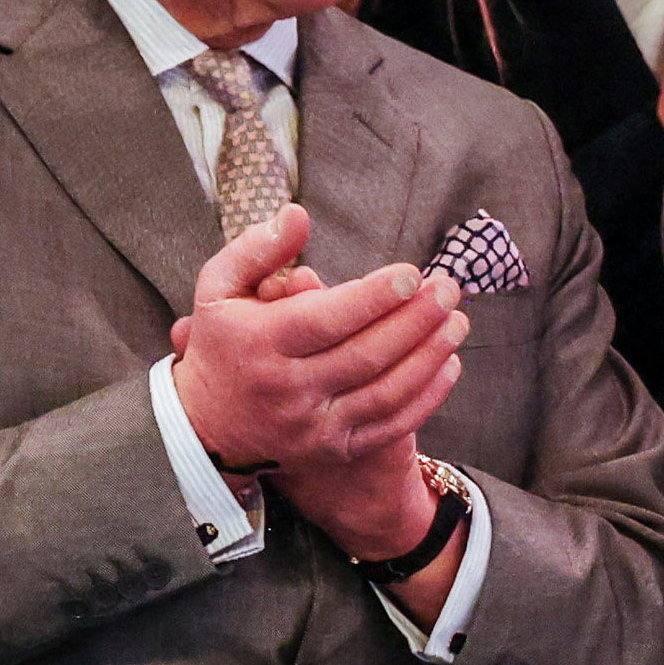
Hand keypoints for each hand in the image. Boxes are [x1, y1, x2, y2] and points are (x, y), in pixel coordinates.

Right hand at [170, 204, 462, 485]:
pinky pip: (389, 426)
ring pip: (384, 392)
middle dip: (415, 320)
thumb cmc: (221, 343)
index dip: (374, 298)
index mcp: (260, 343)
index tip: (412, 274)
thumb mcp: (218, 288)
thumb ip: (257, 248)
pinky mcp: (332, 450)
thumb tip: (298, 214)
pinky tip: (448, 365)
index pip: (326, 319)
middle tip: (448, 289)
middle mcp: (287, 389)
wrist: (206, 427)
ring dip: (429, 356)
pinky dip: (426, 397)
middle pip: (365, 355)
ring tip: (457, 321)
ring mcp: (312, 425)